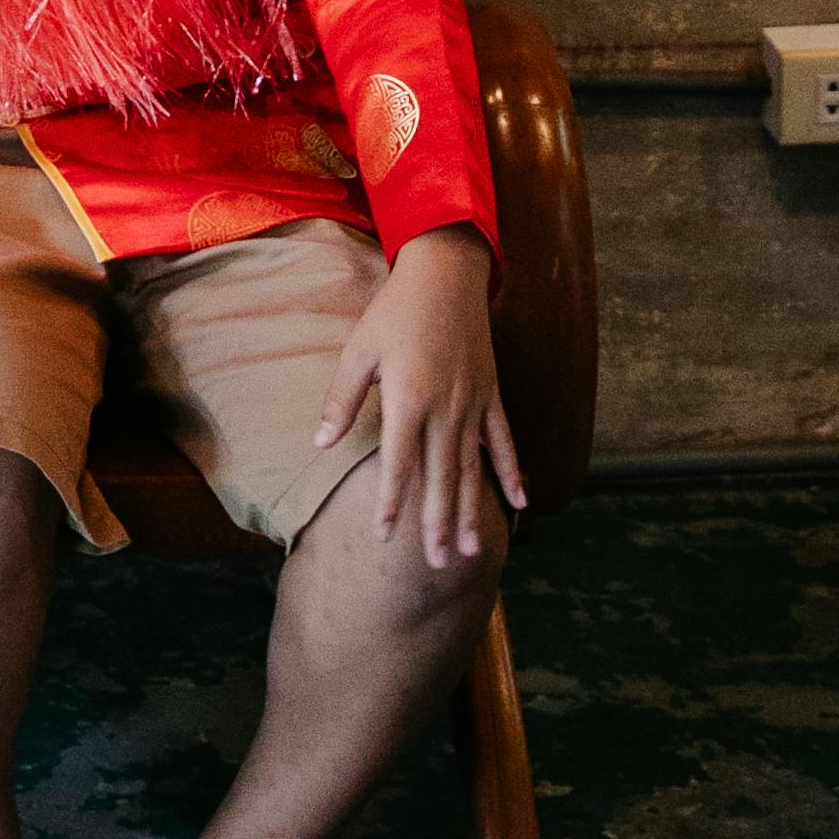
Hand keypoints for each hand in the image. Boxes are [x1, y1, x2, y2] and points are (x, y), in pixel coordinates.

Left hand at [316, 227, 526, 571]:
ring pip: (472, 468)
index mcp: (409, 399)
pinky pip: (503, 442)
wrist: (446, 275)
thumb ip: (342, 400)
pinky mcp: (491, 395)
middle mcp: (445, 409)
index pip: (399, 463)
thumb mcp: (359, 351)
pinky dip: (511, 473)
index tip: (384, 535)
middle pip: (440, 476)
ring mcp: (473, 405)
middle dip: (436, 522)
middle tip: (435, 564)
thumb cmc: (394, 312)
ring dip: (471, 510)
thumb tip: (320, 443)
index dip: (392, 501)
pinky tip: (518, 504)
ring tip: (469, 550)